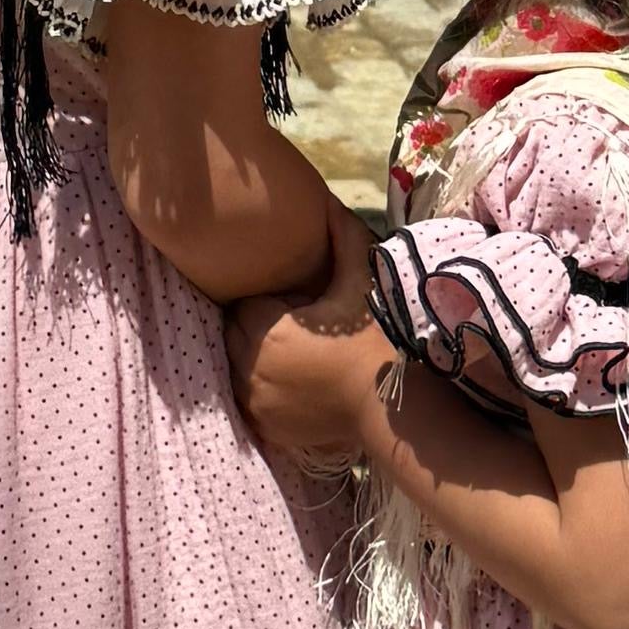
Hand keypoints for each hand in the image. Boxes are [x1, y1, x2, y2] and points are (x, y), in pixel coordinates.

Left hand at [229, 215, 391, 474]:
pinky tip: (293, 382)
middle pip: (236, 334)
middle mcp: (250, 368)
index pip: (245, 303)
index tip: (296, 304)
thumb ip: (341, 238)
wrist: (393, 407)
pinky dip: (263, 389)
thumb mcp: (360, 283)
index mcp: (266, 330)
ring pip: (238, 366)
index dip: (269, 300)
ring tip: (295, 354)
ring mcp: (254, 402)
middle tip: (296, 327)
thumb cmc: (377, 340)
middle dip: (257, 326)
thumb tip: (327, 201)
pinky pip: (249, 398)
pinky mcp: (264, 426)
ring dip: (256, 356)